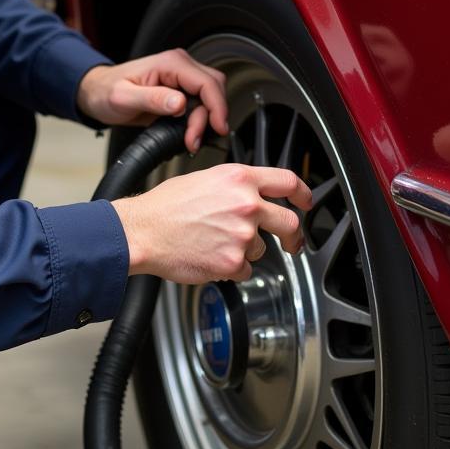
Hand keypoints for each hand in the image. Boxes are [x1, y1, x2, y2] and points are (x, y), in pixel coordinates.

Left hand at [77, 49, 227, 153]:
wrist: (97, 93)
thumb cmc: (105, 91)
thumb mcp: (124, 97)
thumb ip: (153, 99)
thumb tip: (180, 103)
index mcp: (170, 63)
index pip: (207, 82)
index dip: (217, 107)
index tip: (217, 128)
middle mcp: (179, 67)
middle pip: (214, 88)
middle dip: (211, 116)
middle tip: (195, 140)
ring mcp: (181, 78)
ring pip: (210, 97)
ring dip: (206, 120)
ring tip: (190, 140)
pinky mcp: (180, 90)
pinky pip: (200, 103)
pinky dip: (200, 120)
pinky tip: (189, 133)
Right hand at [112, 164, 311, 283]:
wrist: (143, 231)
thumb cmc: (165, 206)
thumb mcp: (204, 179)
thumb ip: (235, 186)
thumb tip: (254, 195)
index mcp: (239, 179)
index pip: (288, 181)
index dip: (303, 193)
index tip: (306, 202)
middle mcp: (246, 205)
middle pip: (290, 222)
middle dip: (293, 236)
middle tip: (291, 243)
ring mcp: (243, 235)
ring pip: (261, 249)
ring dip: (245, 250)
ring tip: (214, 243)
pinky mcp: (234, 262)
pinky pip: (245, 270)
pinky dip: (232, 268)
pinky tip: (210, 256)